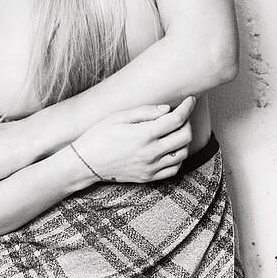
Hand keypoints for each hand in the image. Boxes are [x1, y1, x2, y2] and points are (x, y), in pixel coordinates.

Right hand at [73, 97, 195, 183]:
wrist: (86, 163)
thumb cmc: (99, 136)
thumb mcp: (118, 117)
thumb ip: (145, 112)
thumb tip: (167, 109)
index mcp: (143, 135)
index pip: (176, 120)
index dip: (187, 107)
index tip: (190, 99)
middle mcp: (150, 153)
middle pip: (185, 137)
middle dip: (187, 122)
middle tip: (180, 115)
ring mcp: (150, 168)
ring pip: (182, 154)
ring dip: (184, 140)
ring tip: (174, 131)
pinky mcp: (148, 178)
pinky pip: (174, 169)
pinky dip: (178, 157)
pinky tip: (170, 148)